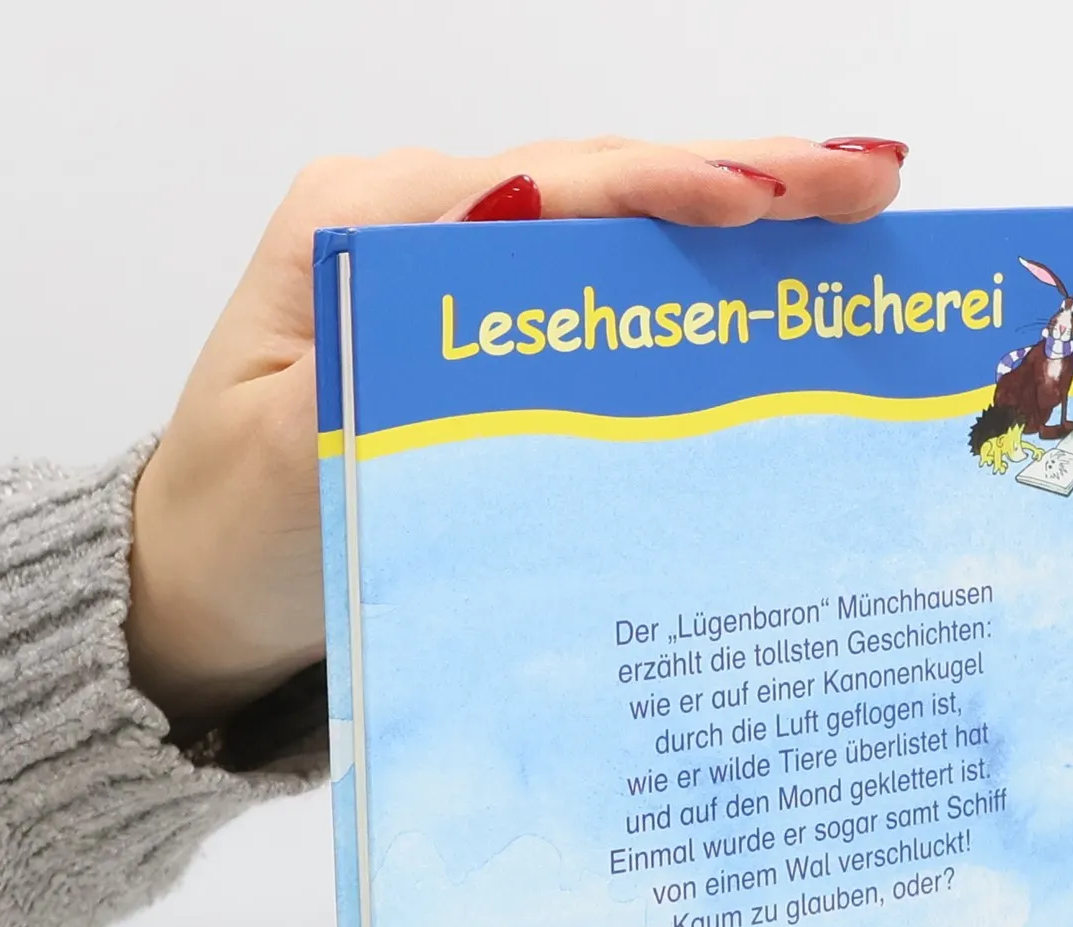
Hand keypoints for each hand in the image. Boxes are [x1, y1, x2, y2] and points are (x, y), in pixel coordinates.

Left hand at [125, 136, 906, 733]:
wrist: (198, 600)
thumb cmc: (236, 537)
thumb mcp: (292, 462)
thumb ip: (392, 365)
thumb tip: (508, 262)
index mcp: (364, 229)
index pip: (544, 186)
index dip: (670, 184)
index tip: (777, 197)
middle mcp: (415, 231)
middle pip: (599, 187)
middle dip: (740, 181)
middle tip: (873, 185)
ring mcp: (454, 282)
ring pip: (612, 232)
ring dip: (733, 223)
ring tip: (855, 215)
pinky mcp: (481, 343)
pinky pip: (598, 298)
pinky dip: (687, 290)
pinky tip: (771, 294)